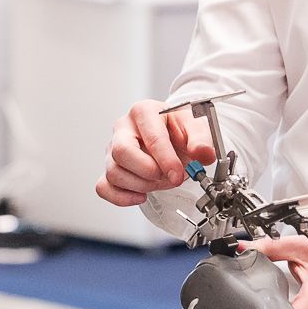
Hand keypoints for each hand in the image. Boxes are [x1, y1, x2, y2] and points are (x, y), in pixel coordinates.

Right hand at [95, 100, 215, 206]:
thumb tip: (203, 153)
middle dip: (148, 171)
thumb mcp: (195, 126)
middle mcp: (123, 128)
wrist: (172, 135)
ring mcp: (112, 148)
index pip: (151, 137)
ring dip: (141, 185)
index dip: (166, 160)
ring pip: (114, 172)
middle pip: (122, 152)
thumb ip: (201, 138)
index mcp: (144, 111)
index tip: (177, 174)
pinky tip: (141, 195)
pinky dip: (121, 197)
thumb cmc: (178, 129)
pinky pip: (104, 186)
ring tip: (160, 182)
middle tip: (168, 178)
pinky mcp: (109, 167)